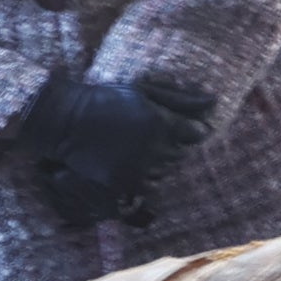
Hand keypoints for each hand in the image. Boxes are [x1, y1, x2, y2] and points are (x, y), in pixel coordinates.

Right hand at [15, 69, 207, 228]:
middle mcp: (155, 147)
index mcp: (162, 122)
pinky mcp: (122, 183)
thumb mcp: (143, 92)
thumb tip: (214, 101)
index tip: (176, 127)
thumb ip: (180, 99)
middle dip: (170, 145)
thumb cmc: (106, 99)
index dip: (188, 130)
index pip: (196, 133)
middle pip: (180, 154)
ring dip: (157, 163)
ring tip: (135, 149)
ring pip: (165, 171)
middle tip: (147, 136)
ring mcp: (139, 167)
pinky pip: (147, 188)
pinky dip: (143, 179)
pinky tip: (129, 166)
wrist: (66, 121)